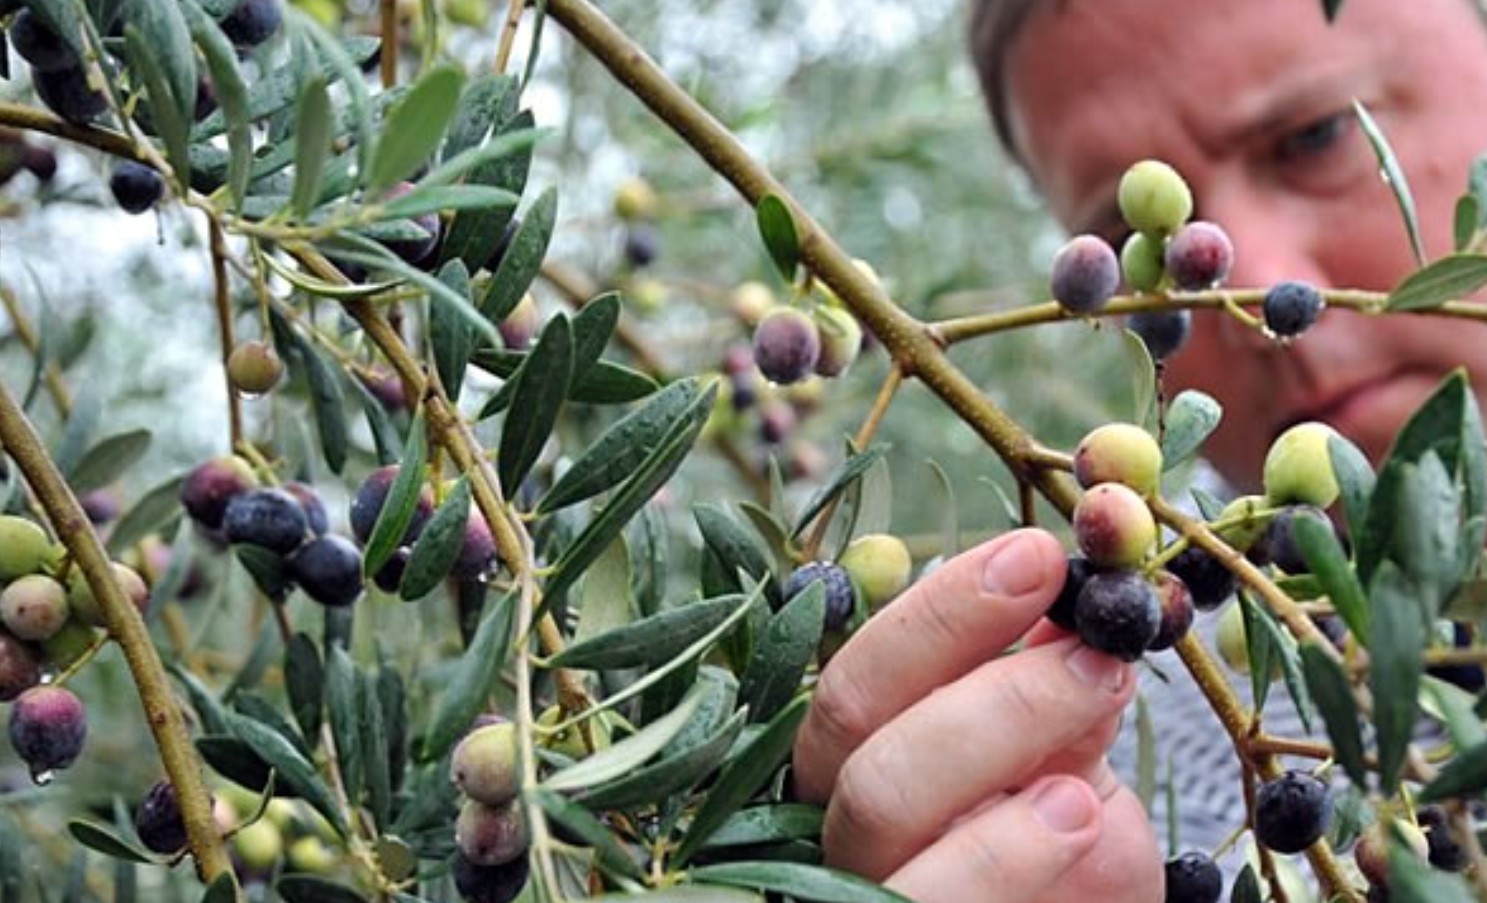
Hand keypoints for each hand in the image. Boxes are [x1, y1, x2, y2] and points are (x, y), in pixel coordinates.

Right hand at [792, 528, 1163, 901]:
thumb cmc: (1064, 874)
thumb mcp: (1070, 779)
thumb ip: (1062, 704)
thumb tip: (1085, 605)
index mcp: (856, 761)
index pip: (858, 671)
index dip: (942, 610)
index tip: (1037, 559)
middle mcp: (830, 830)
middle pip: (856, 731)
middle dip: (984, 677)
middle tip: (1098, 655)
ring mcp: (858, 891)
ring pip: (876, 809)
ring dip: (994, 743)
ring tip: (1097, 736)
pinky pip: (925, 895)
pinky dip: (1007, 851)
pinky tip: (1080, 821)